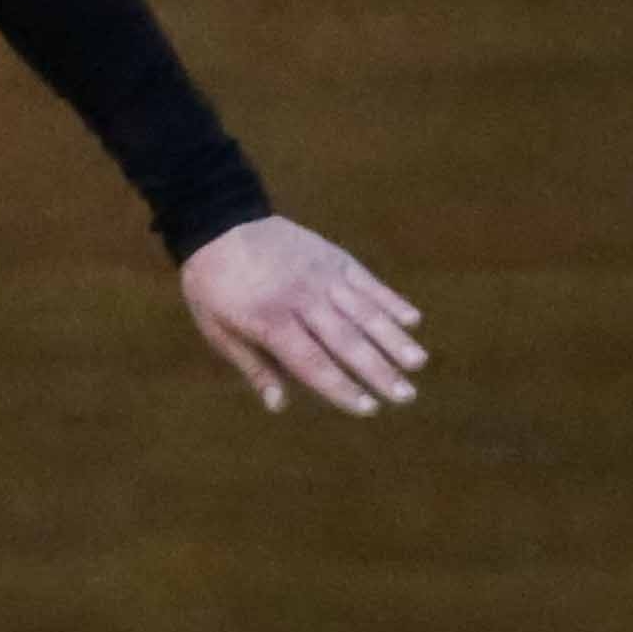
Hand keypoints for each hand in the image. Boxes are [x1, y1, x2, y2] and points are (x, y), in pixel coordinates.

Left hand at [179, 217, 425, 417]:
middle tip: (406, 396)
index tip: (368, 408)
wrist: (220, 223)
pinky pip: (367, 281)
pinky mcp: (334, 258)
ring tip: (418, 363)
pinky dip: (390, 300)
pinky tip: (413, 320)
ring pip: (364, 311)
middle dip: (378, 370)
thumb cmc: (214, 286)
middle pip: (346, 340)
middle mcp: (301, 298)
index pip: (312, 362)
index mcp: (269, 320)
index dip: (341, 387)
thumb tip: (278, 406)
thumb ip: (253, 367)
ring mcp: (321, 275)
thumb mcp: (217, 329)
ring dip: (393, 338)